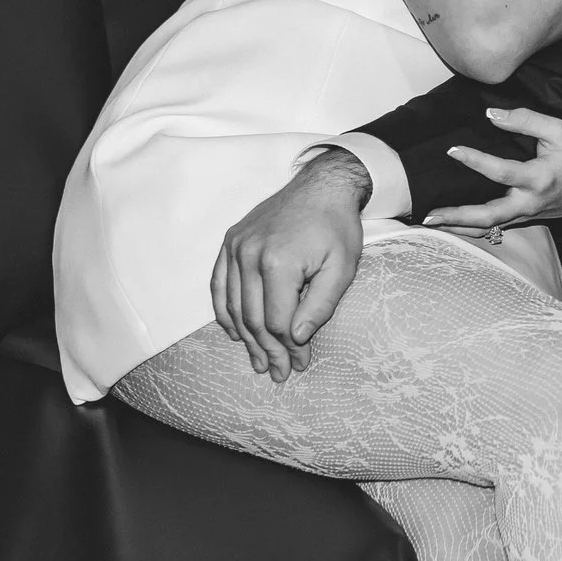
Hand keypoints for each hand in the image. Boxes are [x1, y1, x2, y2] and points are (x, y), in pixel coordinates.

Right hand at [211, 149, 368, 382]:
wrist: (322, 187)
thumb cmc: (336, 228)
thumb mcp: (342, 269)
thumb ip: (319, 306)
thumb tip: (297, 338)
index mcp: (279, 262)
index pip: (277, 321)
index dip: (289, 348)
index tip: (300, 364)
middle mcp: (250, 255)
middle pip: (253, 318)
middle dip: (267, 350)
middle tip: (279, 373)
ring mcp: (236, 247)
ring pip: (234, 306)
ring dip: (245, 339)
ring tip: (258, 362)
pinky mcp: (230, 241)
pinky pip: (220, 285)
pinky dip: (225, 312)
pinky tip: (235, 333)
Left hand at [424, 107, 561, 234]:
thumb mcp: (559, 131)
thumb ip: (526, 120)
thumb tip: (491, 115)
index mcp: (539, 178)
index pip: (502, 172)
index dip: (476, 161)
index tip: (452, 150)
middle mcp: (529, 202)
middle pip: (489, 216)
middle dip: (457, 216)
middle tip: (429, 215)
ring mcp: (525, 215)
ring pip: (488, 228)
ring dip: (457, 227)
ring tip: (429, 223)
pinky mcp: (522, 220)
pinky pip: (493, 228)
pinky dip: (469, 228)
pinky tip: (449, 225)